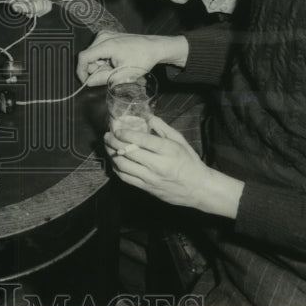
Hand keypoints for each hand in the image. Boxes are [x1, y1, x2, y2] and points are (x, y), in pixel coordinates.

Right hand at [4, 0, 78, 16]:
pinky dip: (43, 9)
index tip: (33, 2)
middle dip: (32, 6)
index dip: (20, 3)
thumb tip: (17, 0)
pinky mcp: (35, 1)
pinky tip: (48, 1)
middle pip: (19, 5)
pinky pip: (35, 11)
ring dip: (39, 8)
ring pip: (27, 10)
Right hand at [76, 30, 187, 85]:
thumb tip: (88, 82)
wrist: (153, 47)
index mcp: (107, 44)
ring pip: (92, 54)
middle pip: (88, 56)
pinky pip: (97, 49)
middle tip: (111, 73)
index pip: (84, 57)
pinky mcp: (107, 34)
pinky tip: (115, 60)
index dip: (81, 71)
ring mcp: (104, 33)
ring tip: (116, 66)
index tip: (85, 82)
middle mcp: (103, 36)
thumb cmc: (142, 59)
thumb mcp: (124, 74)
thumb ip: (104, 79)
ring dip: (100, 64)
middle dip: (95, 69)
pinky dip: (103, 58)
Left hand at [104, 116, 242, 217]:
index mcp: (168, 151)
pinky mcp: (147, 188)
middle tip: (107, 136)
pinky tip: (116, 161)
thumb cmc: (189, 161)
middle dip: (113, 142)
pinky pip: (126, 178)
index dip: (125, 134)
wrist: (198, 188)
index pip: (142, 141)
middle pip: (128, 152)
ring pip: (123, 166)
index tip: (117, 129)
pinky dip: (117, 168)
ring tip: (108, 147)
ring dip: (112, 155)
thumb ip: (162, 127)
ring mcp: (151, 178)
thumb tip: (147, 116)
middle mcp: (158, 165)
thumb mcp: (180, 140)